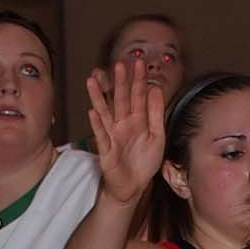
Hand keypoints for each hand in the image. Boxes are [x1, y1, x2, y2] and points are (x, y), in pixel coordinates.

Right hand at [86, 58, 165, 203]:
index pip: (138, 96)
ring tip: (92, 80)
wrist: (133, 186)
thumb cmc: (143, 162)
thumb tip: (156, 89)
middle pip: (121, 100)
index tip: (140, 62)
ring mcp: (113, 135)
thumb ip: (156, 114)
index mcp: (138, 120)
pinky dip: (97, 125)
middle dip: (121, 82)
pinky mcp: (106, 150)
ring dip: (99, 97)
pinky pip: (101, 136)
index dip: (139, 80)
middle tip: (120, 64)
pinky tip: (93, 112)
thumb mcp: (157, 137)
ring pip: (105, 112)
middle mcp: (123, 124)